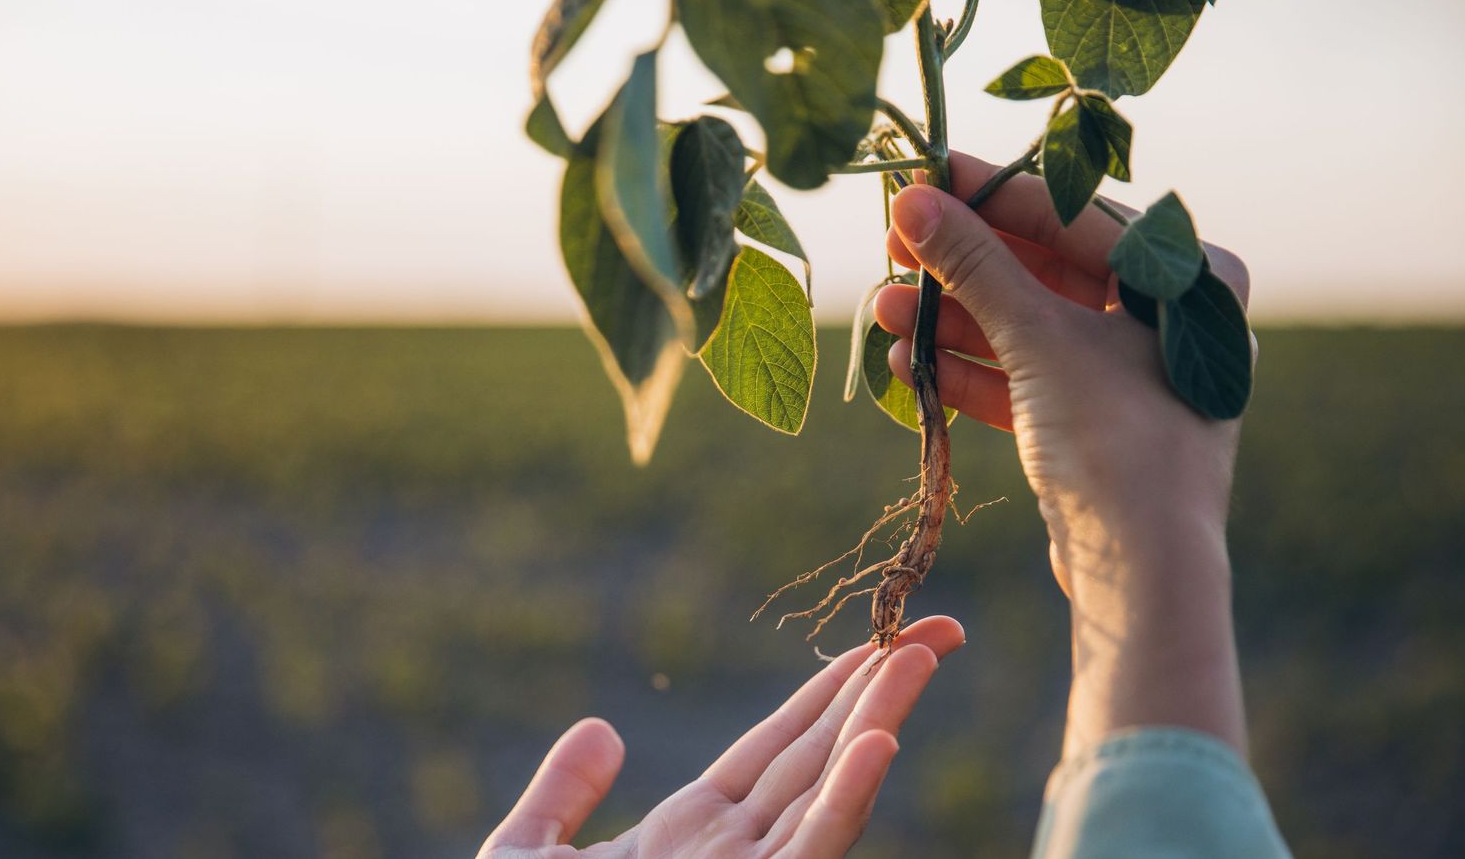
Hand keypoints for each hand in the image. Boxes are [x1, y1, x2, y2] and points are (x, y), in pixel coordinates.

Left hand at [479, 616, 964, 857]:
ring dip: (879, 724)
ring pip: (828, 791)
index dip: (831, 690)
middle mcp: (736, 855)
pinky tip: (879, 746)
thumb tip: (603, 729)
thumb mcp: (525, 856)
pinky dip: (846, 800)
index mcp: (692, 835)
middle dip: (880, 691)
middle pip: (821, 755)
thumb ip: (562, 793)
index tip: (878, 640)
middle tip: (939, 628)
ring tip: (921, 657)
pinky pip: (810, 850)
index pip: (780, 746)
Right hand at [878, 153, 1250, 755]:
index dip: (990, 196)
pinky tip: (908, 365)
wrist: (1140, 567)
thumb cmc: (1114, 436)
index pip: (1074, 215)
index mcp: (1186, 279)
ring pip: (1026, 329)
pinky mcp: (1095, 424)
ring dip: (952, 321)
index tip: (924, 176)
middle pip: (1043, 271)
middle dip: (961, 267)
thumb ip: (973, 266)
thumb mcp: (1037, 337)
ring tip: (883, 311)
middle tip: (894, 246)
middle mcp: (1166, 321)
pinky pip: (1025, 380)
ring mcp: (1129, 375)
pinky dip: (971, 372)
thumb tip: (912, 201)